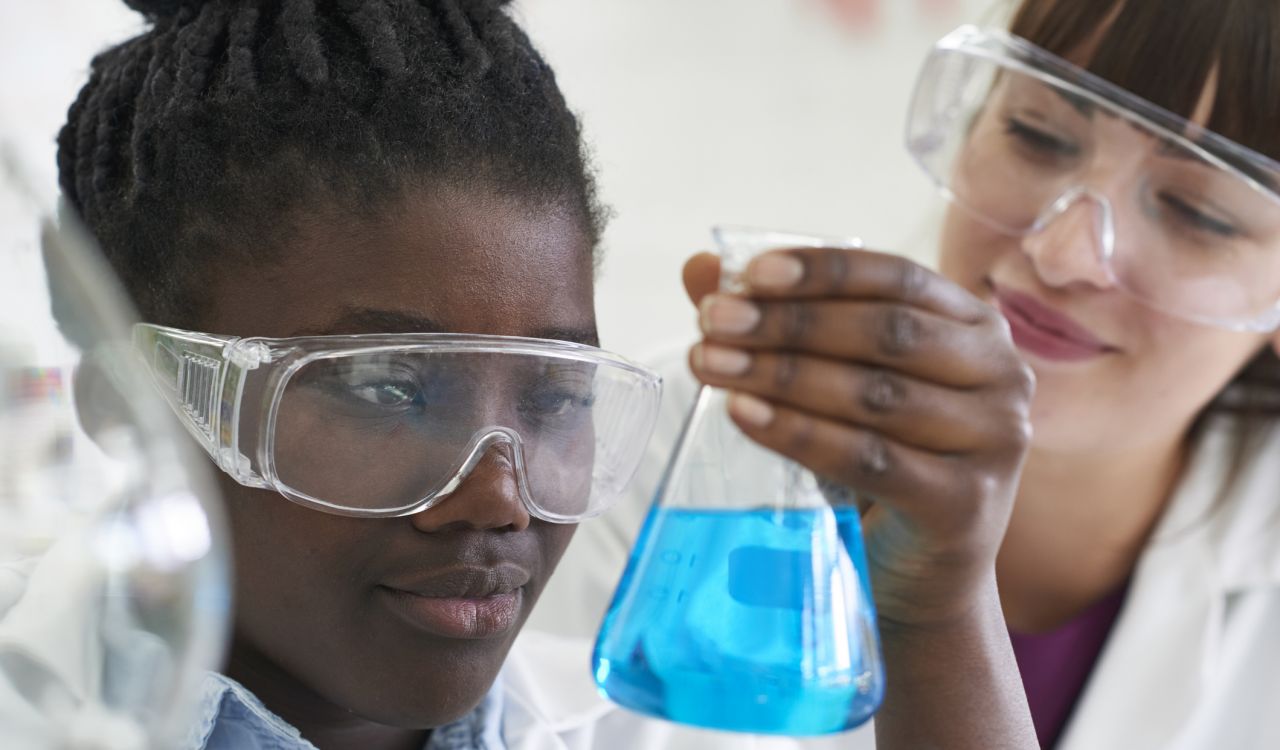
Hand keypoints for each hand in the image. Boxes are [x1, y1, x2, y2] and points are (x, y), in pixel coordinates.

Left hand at [684, 247, 1033, 629]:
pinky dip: (799, 434)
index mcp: (975, 326)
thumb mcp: (833, 386)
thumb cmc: (876, 463)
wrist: (921, 576)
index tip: (748, 274)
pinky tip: (745, 415)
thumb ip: (777, 323)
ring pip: (874, 393)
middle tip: (713, 322)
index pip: (897, 277)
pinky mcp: (966, 503)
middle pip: (885, 331)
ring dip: (783, 374)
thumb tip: (700, 269)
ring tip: (712, 365)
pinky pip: (868, 458)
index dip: (823, 270)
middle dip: (789, 322)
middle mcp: (1000, 375)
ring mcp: (993, 441)